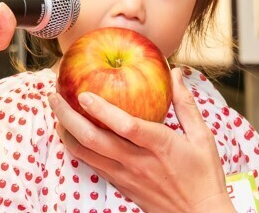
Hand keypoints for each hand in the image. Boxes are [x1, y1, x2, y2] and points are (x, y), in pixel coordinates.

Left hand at [50, 68, 235, 212]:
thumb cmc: (205, 173)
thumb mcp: (202, 136)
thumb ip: (185, 103)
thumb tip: (176, 73)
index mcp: (161, 146)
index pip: (126, 126)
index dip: (103, 110)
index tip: (83, 94)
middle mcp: (138, 162)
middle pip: (93, 140)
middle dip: (68, 117)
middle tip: (53, 96)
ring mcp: (126, 176)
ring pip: (86, 154)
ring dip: (67, 133)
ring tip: (58, 113)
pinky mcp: (121, 186)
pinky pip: (93, 165)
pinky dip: (78, 148)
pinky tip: (75, 135)